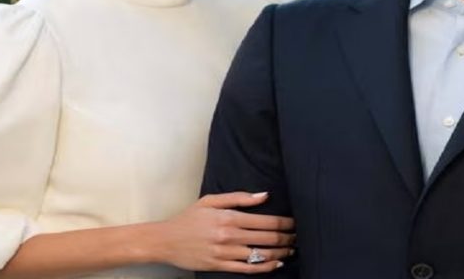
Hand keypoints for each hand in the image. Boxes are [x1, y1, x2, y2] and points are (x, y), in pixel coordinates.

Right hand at [150, 191, 294, 272]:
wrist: (165, 240)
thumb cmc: (189, 218)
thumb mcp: (211, 201)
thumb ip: (239, 197)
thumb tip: (265, 195)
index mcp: (229, 217)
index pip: (265, 221)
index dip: (284, 223)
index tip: (295, 223)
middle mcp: (229, 235)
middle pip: (267, 238)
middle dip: (286, 238)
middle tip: (298, 237)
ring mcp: (225, 252)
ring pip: (260, 255)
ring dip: (280, 253)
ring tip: (291, 250)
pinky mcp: (220, 266)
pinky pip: (248, 269)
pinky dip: (265, 268)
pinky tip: (276, 265)